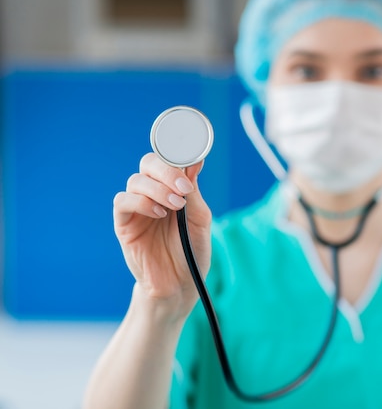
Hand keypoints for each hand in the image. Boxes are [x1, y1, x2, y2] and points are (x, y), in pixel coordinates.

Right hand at [113, 153, 211, 318]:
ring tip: (175, 205)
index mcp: (173, 188)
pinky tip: (158, 213)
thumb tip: (195, 161)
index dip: (177, 155)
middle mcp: (153, 193)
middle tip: (184, 187)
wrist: (180, 284)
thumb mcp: (200, 219)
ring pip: (136, 181)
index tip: (193, 160)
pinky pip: (123, 202)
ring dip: (157, 188)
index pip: (168, 160)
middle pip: (149, 164)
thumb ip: (194, 192)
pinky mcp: (124, 224)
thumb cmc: (192, 251)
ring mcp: (137, 208)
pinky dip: (140, 202)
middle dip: (166, 170)